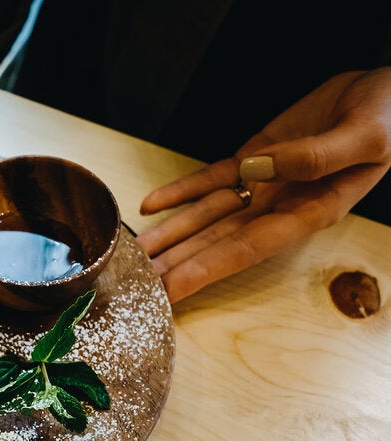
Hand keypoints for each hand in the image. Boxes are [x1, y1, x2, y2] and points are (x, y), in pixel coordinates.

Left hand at [137, 67, 390, 302]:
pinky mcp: (253, 159)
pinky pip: (210, 179)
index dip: (205, 271)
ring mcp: (262, 186)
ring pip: (206, 216)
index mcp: (310, 213)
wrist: (387, 92)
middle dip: (176, 264)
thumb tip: (260, 167)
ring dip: (170, 234)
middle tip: (136, 283)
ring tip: (133, 252)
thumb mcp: (365, 138)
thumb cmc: (387, 119)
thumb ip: (316, 157)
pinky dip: (180, 191)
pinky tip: (151, 205)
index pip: (246, 251)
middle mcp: (279, 208)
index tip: (172, 290)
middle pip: (216, 243)